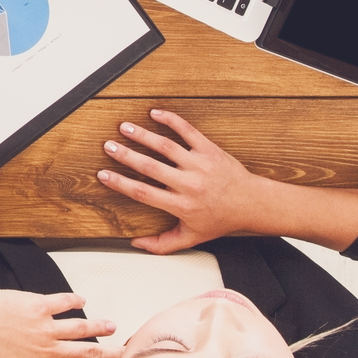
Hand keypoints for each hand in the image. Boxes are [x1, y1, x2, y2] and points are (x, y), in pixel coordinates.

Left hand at [0, 203, 115, 357]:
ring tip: (113, 326)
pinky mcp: (39, 305)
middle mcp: (46, 351)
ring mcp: (44, 328)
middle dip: (108, 356)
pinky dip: (74, 300)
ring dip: (99, 327)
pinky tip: (82, 299)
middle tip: (126, 356)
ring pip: (80, 328)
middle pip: (85, 355)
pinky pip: (62, 302)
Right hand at [96, 109, 274, 253]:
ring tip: (124, 127)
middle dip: (127, 156)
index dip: (121, 184)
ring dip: (144, 136)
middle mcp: (189, 184)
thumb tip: (136, 244)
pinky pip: (188, 132)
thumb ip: (163, 243)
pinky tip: (155, 113)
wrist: (253, 204)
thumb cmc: (221, 220)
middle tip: (108, 146)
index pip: (145, 193)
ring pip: (167, 147)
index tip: (104, 175)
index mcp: (182, 205)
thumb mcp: (192, 237)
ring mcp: (199, 165)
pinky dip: (171, 120)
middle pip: (151, 167)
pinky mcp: (209, 150)